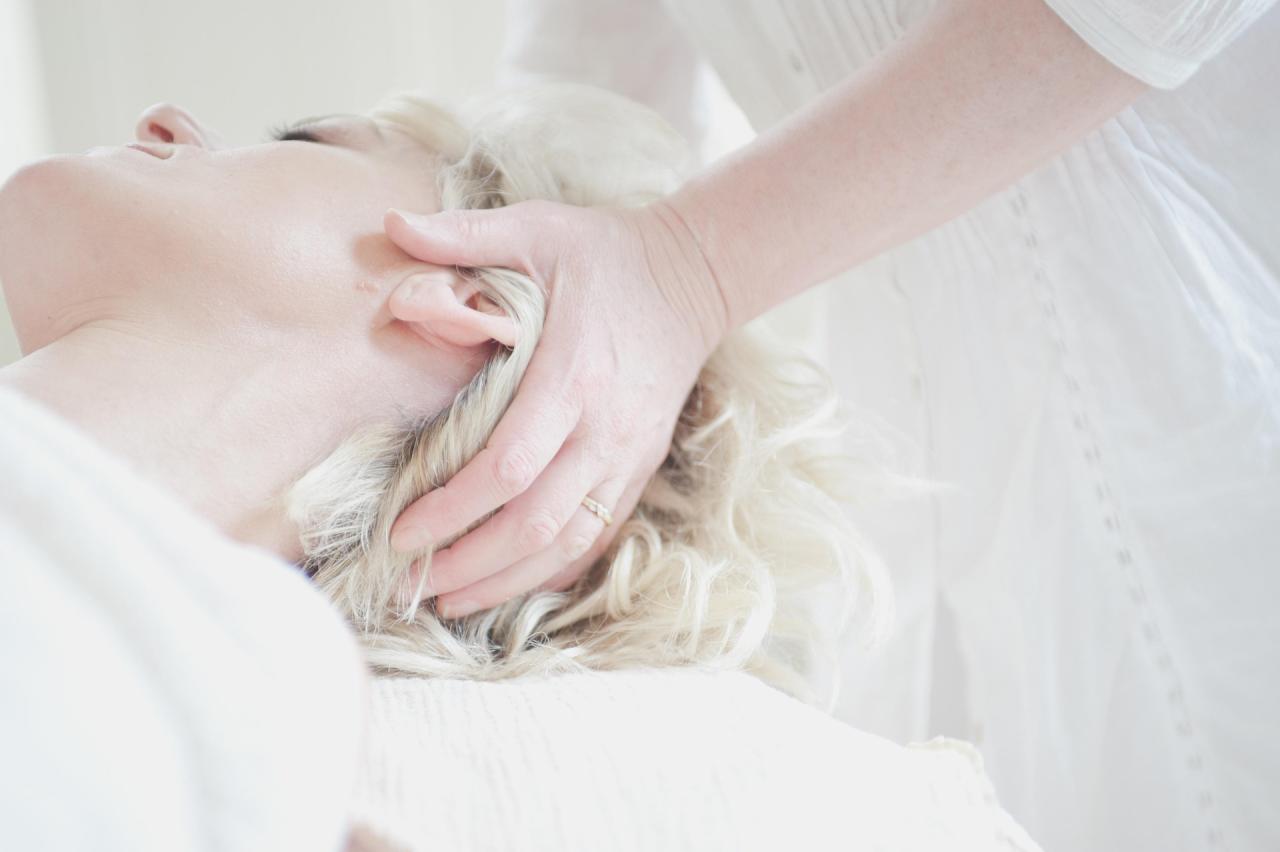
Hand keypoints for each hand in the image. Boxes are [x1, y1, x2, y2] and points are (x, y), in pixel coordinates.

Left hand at [384, 199, 726, 617]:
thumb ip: (464, 234)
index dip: (454, 508)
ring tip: (447, 601)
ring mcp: (626, 454)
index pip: (511, 464)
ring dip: (506, 580)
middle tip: (408, 581)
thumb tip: (389, 224)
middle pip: (535, 520)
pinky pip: (597, 536)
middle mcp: (603, 428)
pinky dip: (552, 571)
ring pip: (566, 541)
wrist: (689, 279)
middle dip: (469, 561)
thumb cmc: (602, 255)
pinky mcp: (637, 467)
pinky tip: (509, 588)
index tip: (401, 530)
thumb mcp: (536, 228)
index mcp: (572, 374)